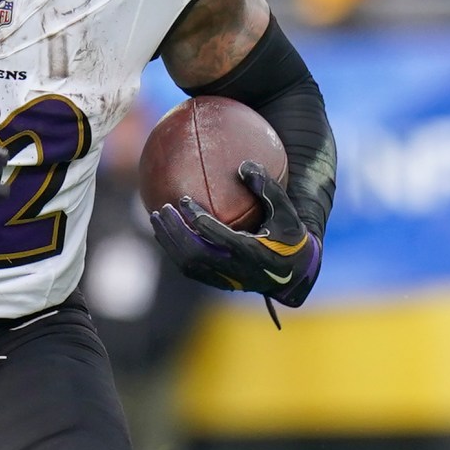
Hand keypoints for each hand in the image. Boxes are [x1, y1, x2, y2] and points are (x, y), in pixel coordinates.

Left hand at [151, 163, 322, 306]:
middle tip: (161, 209)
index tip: (184, 200)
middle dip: (175, 232)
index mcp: (252, 252)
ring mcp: (225, 279)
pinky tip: (164, 232)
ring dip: (169, 241)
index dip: (197, 219)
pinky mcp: (218, 283)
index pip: (218, 237)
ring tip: (156, 218)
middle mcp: (235, 269)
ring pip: (188, 263)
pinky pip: (190, 268)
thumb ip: (267, 188)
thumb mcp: (285, 211)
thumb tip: (244, 165)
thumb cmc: (289, 236)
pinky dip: (174, 250)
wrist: (293, 273)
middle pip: (194, 253)